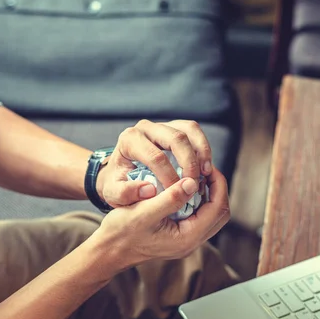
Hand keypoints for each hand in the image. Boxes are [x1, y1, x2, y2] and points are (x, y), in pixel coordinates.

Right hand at [89, 169, 229, 269]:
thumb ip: (170, 198)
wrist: (108, 251)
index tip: (207, 166)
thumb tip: (193, 182)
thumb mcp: (143, 212)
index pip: (217, 208)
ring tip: (196, 175)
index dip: (217, 185)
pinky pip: (200, 216)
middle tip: (205, 169)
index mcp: (187, 237)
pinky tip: (185, 187)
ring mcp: (186, 240)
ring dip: (209, 194)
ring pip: (211, 215)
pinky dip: (199, 200)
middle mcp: (191, 242)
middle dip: (217, 189)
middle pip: (220, 213)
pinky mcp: (180, 236)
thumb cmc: (122, 232)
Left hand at [97, 119, 212, 207]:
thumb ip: (126, 193)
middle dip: (189, 163)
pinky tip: (205, 168)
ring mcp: (161, 125)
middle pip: (175, 138)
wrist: (120, 173)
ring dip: (201, 152)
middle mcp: (145, 128)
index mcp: (129, 140)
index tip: (176, 193)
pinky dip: (203, 148)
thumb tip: (149, 190)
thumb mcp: (114, 193)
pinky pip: (194, 131)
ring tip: (205, 174)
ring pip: (189, 130)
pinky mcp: (174, 127)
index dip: (169, 176)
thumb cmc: (119, 183)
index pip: (155, 156)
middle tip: (194, 185)